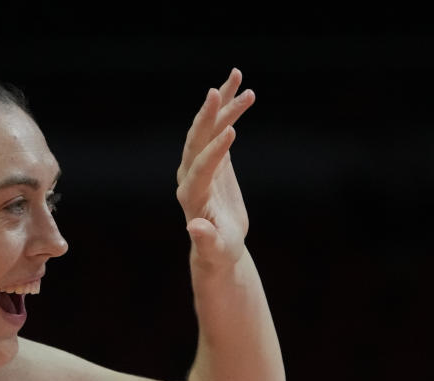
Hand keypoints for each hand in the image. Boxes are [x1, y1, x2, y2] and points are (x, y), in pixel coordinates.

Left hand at [176, 68, 254, 269]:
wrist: (217, 247)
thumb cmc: (218, 251)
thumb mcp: (214, 248)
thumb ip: (205, 239)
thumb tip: (195, 228)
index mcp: (191, 195)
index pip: (200, 168)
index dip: (215, 151)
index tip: (232, 132)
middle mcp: (190, 175)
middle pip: (196, 140)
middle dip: (207, 116)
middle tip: (216, 91)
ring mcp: (200, 163)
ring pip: (209, 127)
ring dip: (224, 103)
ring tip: (239, 77)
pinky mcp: (214, 158)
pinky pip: (220, 128)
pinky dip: (230, 109)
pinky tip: (243, 90)